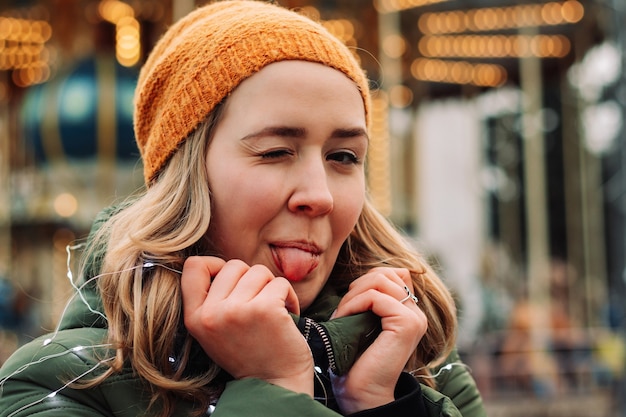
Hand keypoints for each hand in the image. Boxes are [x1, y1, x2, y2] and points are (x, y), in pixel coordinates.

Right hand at [181, 256, 313, 395]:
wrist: (276, 386)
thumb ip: (212, 301)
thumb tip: (222, 265)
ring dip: (271, 288)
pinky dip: (289, 297)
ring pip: (259, 271)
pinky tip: (287, 316)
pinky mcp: (265, 309)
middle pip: (233, 265)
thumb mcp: (216, 331)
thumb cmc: (250, 354)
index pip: (193, 266)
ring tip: (273, 312)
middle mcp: (212, 314)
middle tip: (258, 304)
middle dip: (251, 280)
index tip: (233, 281)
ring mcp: (238, 311)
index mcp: (195, 318)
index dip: (215, 265)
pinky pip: (280, 282)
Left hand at [330, 267, 426, 413]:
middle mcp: (416, 313)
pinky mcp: (406, 324)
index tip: (350, 302)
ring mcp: (414, 318)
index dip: (367, 279)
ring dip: (353, 295)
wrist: (362, 394)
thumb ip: (370, 301)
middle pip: (385, 273)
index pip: (393, 273)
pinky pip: (375, 297)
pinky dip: (354, 304)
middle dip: (357, 286)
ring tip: (341, 315)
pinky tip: (344, 320)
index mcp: (409, 311)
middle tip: (342, 310)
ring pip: (380, 280)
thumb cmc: (356, 361)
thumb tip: (358, 279)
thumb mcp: (363, 323)